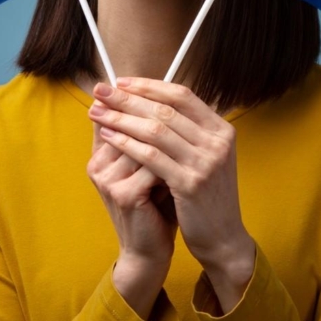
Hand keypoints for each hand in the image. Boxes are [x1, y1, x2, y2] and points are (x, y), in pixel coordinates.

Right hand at [87, 101, 177, 318]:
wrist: (149, 251)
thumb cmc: (153, 206)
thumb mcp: (149, 169)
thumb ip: (150, 141)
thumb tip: (167, 102)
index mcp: (100, 155)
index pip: (115, 113)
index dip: (132, 95)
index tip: (154, 80)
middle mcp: (98, 164)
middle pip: (126, 121)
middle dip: (150, 106)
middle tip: (179, 97)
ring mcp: (108, 179)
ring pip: (143, 141)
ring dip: (166, 135)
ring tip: (187, 132)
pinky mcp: (123, 195)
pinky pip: (152, 164)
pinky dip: (171, 160)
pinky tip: (185, 158)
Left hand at [89, 78, 255, 311]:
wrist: (223, 237)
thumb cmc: (206, 195)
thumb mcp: (204, 157)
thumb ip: (184, 131)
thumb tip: (145, 101)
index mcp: (221, 130)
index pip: (182, 95)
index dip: (149, 86)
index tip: (122, 82)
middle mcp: (217, 142)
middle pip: (165, 109)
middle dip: (128, 98)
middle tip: (101, 91)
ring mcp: (206, 162)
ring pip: (155, 130)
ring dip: (121, 118)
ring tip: (97, 112)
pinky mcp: (191, 184)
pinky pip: (151, 156)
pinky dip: (126, 143)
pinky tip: (108, 137)